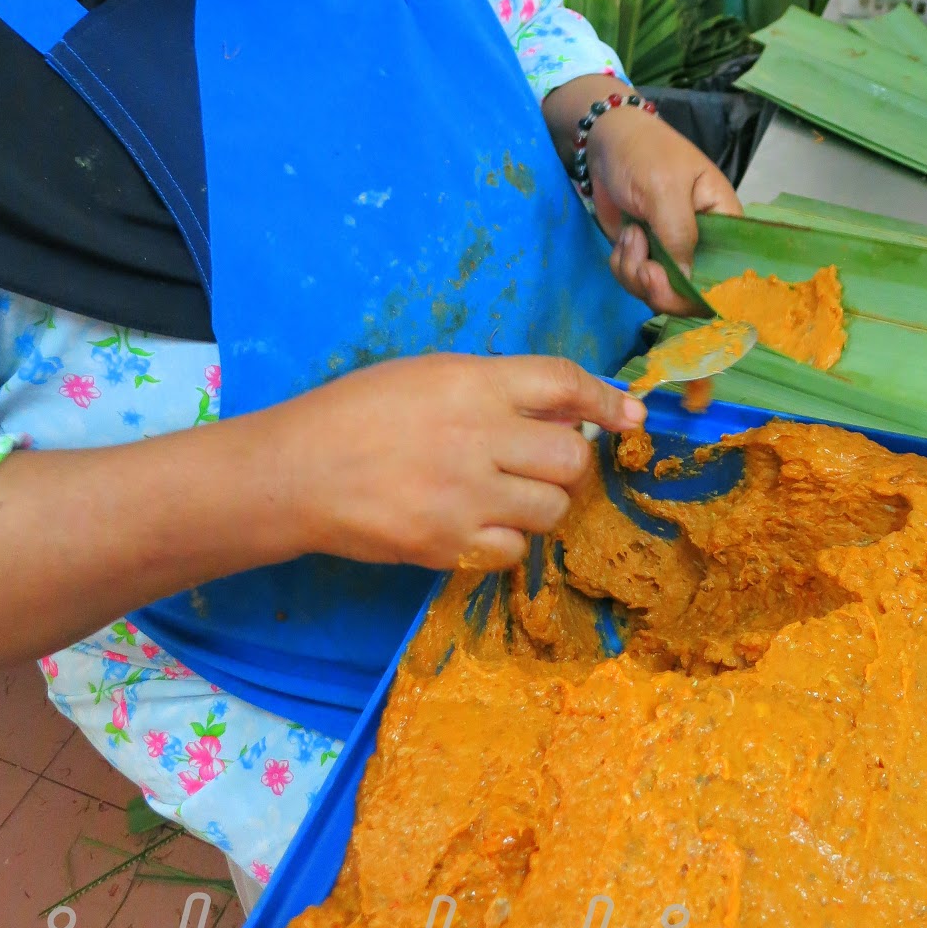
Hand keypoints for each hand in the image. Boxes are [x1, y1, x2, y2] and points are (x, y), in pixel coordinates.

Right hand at [263, 354, 643, 573]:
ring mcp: (464, 496)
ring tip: (505, 495)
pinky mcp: (448, 545)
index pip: (564, 382)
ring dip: (542, 504)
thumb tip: (566, 408)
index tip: (630, 414)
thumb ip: (495, 388)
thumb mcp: (427, 375)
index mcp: (471, 383)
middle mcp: (476, 436)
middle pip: (571, 456)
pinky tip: (477, 525)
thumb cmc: (358, 413)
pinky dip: (507, 542)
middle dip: (569, 462)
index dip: (606, 398)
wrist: (296, 472)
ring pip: (552, 509)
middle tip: (541, 465)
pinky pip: (515, 552)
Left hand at [586, 106, 741, 314]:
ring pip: (658, 291)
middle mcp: (702, 244)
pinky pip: (635, 280)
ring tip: (630, 234)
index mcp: (723, 223)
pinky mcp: (645, 254)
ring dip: (635, 271)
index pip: (727, 276)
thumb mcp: (665, 189)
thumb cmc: (646, 153)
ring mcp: (671, 252)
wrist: (607, 140)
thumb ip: (679, 234)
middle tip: (642, 269)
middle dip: (661, 289)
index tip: (670, 282)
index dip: (702, 294)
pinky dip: (623, 265)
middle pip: (691, 294)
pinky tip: (623, 236)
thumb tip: (687, 281)